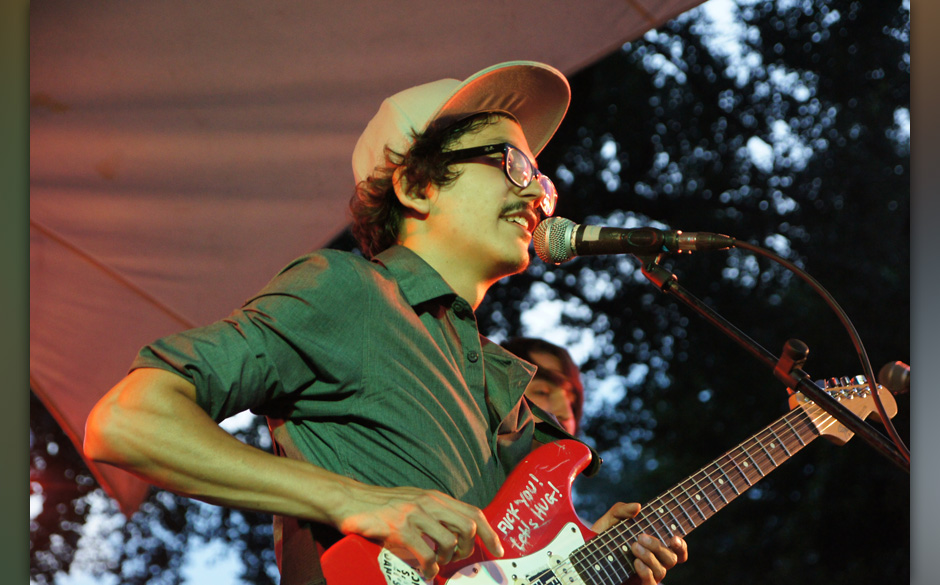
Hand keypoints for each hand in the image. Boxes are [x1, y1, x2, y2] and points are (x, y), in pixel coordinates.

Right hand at [334, 484, 503, 579]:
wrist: (350, 501)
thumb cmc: (382, 506)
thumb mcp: (414, 502)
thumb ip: (435, 514)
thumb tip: (457, 535)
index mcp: (435, 498)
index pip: (473, 512)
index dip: (490, 533)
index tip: (498, 550)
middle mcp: (429, 503)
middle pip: (468, 526)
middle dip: (469, 549)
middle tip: (457, 560)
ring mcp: (414, 515)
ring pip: (449, 541)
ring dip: (447, 560)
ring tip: (437, 565)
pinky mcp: (399, 529)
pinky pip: (426, 553)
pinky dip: (430, 568)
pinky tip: (426, 571)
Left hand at [591, 502, 687, 584]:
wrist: (584, 560)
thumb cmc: (602, 539)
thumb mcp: (610, 521)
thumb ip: (622, 510)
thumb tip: (638, 507)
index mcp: (653, 547)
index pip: (677, 550)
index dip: (681, 545)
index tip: (674, 537)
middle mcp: (654, 562)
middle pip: (671, 558)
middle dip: (659, 546)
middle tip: (640, 537)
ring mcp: (647, 576)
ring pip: (662, 570)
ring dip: (650, 557)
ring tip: (633, 547)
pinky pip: (651, 583)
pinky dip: (646, 572)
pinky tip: (636, 563)